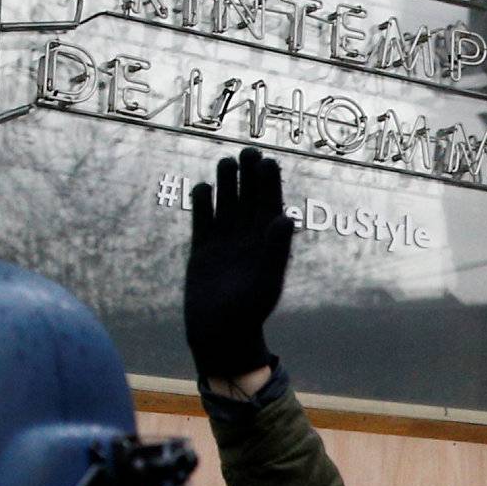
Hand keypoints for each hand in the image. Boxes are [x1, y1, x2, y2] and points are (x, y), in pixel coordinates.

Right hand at [185, 148, 294, 381]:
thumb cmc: (248, 312)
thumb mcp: (266, 281)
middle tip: (247, 151)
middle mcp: (247, 236)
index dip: (269, 182)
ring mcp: (224, 240)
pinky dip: (202, 202)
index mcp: (267, 241)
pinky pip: (203, 217)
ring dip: (227, 182)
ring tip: (226, 162)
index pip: (269, 203)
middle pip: (248, 196)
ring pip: (226, 202)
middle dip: (248, 174)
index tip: (266, 162)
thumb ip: (275, 249)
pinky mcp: (202, 248)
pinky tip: (203, 189)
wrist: (219, 334)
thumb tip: (285, 217)